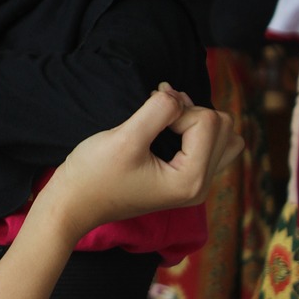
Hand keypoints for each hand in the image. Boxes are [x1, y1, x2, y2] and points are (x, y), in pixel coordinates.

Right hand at [42, 84, 241, 239]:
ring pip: (224, 137)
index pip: (207, 122)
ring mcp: (196, 186)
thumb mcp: (123, 139)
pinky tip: (169, 128)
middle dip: (190, 112)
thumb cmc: (93, 174)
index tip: (143, 116)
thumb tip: (175, 95)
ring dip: (197, 119)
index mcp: (191, 180)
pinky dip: (196, 131)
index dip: (174, 109)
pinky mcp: (187, 181)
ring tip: (165, 118)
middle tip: (155, 112)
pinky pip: (212, 147)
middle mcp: (201, 186)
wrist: (74, 204)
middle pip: (223, 127)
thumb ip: (156, 112)